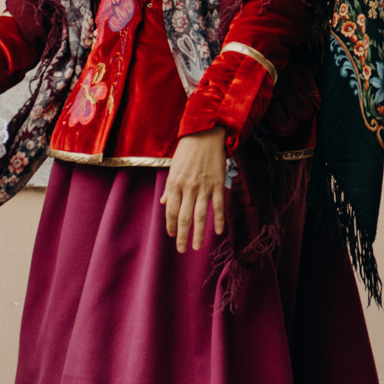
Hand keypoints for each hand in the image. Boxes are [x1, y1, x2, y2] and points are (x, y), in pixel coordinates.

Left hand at [163, 129, 227, 251]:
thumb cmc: (187, 150)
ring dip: (198, 233)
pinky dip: (219, 219)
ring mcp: (204, 187)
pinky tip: (219, 231)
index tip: (173, 236)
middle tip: (182, 249)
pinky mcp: (218, 184)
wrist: (205, 133)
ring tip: (197, 247)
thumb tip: (164, 202)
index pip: (171, 210)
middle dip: (182, 236)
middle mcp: (188, 188)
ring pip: (200, 215)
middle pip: (184, 217)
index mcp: (175, 183)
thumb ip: (169, 187)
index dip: (172, 225)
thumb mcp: (173, 167)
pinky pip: (218, 205)